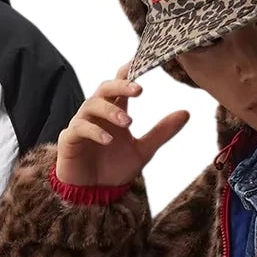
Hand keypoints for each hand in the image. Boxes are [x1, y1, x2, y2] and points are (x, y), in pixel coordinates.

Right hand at [55, 63, 189, 188]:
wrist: (95, 195)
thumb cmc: (114, 169)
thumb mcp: (143, 151)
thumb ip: (161, 132)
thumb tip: (186, 113)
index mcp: (114, 111)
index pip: (119, 84)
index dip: (128, 71)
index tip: (141, 61)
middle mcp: (96, 114)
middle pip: (104, 88)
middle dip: (121, 86)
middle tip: (140, 90)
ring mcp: (81, 124)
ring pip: (91, 105)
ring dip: (111, 111)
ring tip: (128, 123)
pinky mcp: (69, 139)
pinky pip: (79, 128)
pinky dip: (94, 131)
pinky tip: (108, 140)